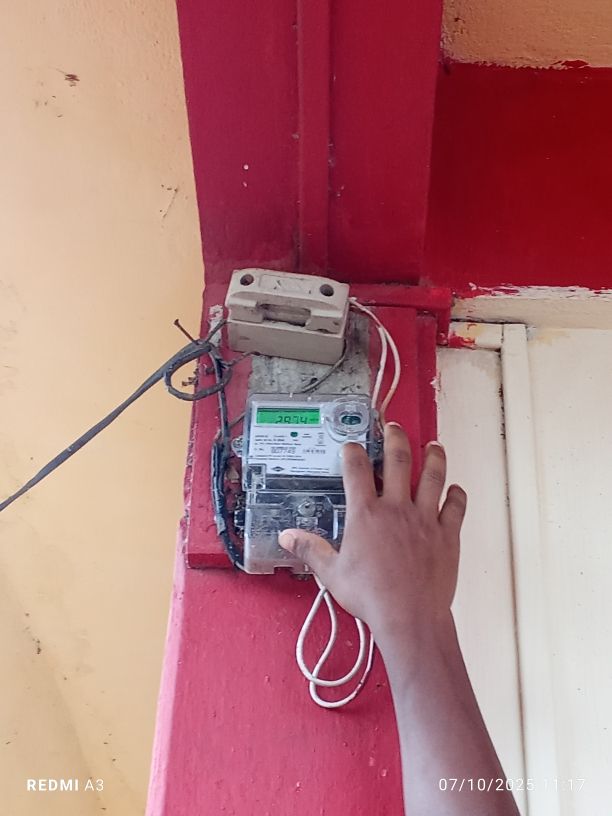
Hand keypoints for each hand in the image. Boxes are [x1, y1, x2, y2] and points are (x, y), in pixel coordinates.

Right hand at [278, 422, 466, 640]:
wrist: (410, 617)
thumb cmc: (372, 597)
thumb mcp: (332, 573)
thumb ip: (310, 549)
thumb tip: (288, 537)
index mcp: (366, 514)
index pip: (356, 470)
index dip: (352, 452)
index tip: (351, 446)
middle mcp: (397, 509)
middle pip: (398, 460)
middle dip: (395, 438)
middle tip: (394, 428)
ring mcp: (425, 519)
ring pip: (433, 476)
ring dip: (433, 457)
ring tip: (433, 446)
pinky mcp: (446, 534)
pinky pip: (455, 507)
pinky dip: (456, 495)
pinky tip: (455, 489)